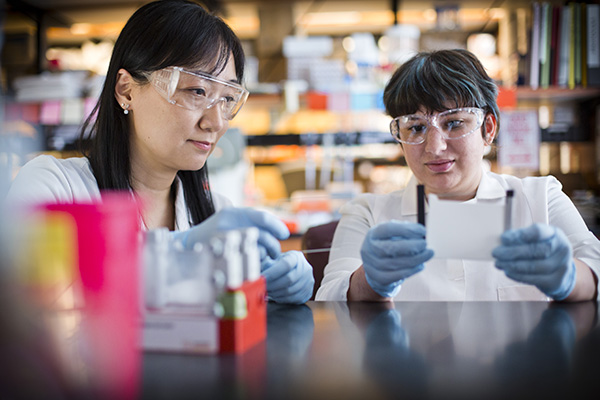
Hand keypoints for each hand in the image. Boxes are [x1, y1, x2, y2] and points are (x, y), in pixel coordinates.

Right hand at [172, 208, 289, 258]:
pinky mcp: (219, 255)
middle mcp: (226, 225)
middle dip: (272, 245)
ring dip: (262, 256)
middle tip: (276, 253)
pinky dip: (251, 264)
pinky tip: (251, 264)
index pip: (260, 216)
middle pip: (259, 235)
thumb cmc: (215, 233)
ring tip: (264, 258)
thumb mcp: (231, 221)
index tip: (284, 234)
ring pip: (253, 249)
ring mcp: (221, 240)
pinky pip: (243, 261)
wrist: (187, 244)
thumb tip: (280, 229)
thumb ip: (251, 223)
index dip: (276, 225)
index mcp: (231, 213)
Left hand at [261, 251, 314, 303]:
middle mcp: (305, 268)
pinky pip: (294, 299)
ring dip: (276, 293)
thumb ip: (267, 263)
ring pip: (291, 291)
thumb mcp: (274, 258)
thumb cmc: (281, 264)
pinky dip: (282, 299)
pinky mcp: (308, 291)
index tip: (262, 277)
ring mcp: (308, 280)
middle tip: (263, 286)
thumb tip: (258, 271)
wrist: (293, 269)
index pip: (286, 264)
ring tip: (268, 291)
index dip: (273, 272)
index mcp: (296, 257)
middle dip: (273, 285)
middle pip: (289, 279)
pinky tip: (275, 296)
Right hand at [361, 221, 433, 297]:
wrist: (375, 265)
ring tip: (427, 254)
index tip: (422, 231)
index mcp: (373, 234)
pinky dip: (411, 270)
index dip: (406, 230)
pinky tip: (420, 265)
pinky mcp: (379, 278)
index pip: (387, 229)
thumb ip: (405, 232)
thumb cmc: (388, 246)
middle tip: (424, 244)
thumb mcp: (392, 235)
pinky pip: (397, 276)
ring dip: (415, 259)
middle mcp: (369, 249)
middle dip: (411, 246)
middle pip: (390, 248)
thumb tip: (421, 233)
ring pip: (395, 264)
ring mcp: (372, 265)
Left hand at [492, 224, 575, 299]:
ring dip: (514, 265)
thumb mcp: (535, 240)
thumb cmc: (541, 251)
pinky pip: (536, 279)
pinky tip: (508, 272)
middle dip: (513, 252)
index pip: (540, 232)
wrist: (559, 272)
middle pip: (537, 250)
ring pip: (536, 266)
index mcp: (554, 234)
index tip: (504, 238)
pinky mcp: (556, 281)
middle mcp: (562, 248)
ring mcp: (562, 266)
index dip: (522, 234)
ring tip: (499, 263)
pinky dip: (519, 275)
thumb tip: (504, 239)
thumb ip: (520, 238)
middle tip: (496, 253)